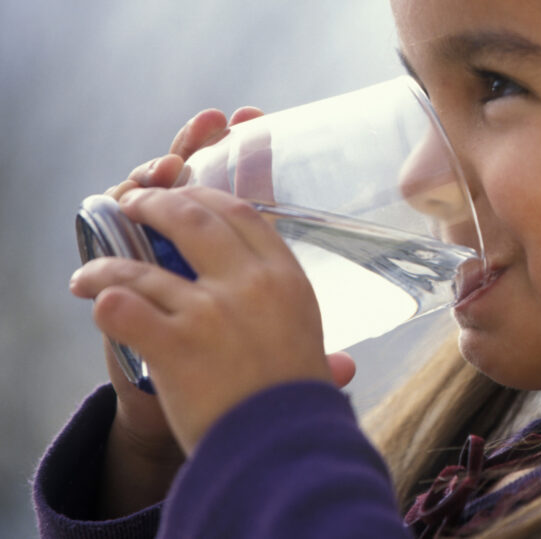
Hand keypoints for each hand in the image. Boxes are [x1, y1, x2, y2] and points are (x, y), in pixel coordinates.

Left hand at [85, 107, 354, 514]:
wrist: (282, 450)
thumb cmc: (298, 405)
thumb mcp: (313, 357)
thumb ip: (313, 344)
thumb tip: (343, 364)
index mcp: (286, 279)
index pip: (242, 215)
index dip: (206, 197)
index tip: (185, 195)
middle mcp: (250, 284)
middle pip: (193, 220)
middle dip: (156, 205)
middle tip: (134, 205)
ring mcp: (210, 311)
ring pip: (144, 267)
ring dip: (108, 263)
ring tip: (91, 269)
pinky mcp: (174, 344)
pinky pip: (124, 307)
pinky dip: (103, 300)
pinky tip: (94, 299)